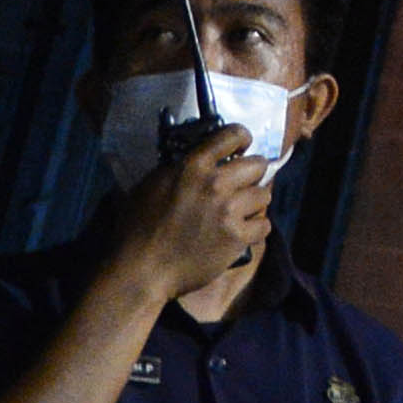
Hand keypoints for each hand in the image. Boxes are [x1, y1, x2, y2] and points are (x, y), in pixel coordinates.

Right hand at [118, 126, 275, 309]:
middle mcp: (215, 184)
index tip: (241, 147)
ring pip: (264, 195)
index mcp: (193, 166)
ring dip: (254, 202)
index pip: (233, 134)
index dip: (242, 138)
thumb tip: (200, 160)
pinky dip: (254, 229)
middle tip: (242, 183)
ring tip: (240, 210)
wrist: (142, 268)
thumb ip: (180, 168)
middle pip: (257, 165)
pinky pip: (264, 225)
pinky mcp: (237, 238)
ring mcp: (229, 211)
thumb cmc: (138, 227)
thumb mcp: (153, 184)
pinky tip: (241, 232)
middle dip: (252, 173)